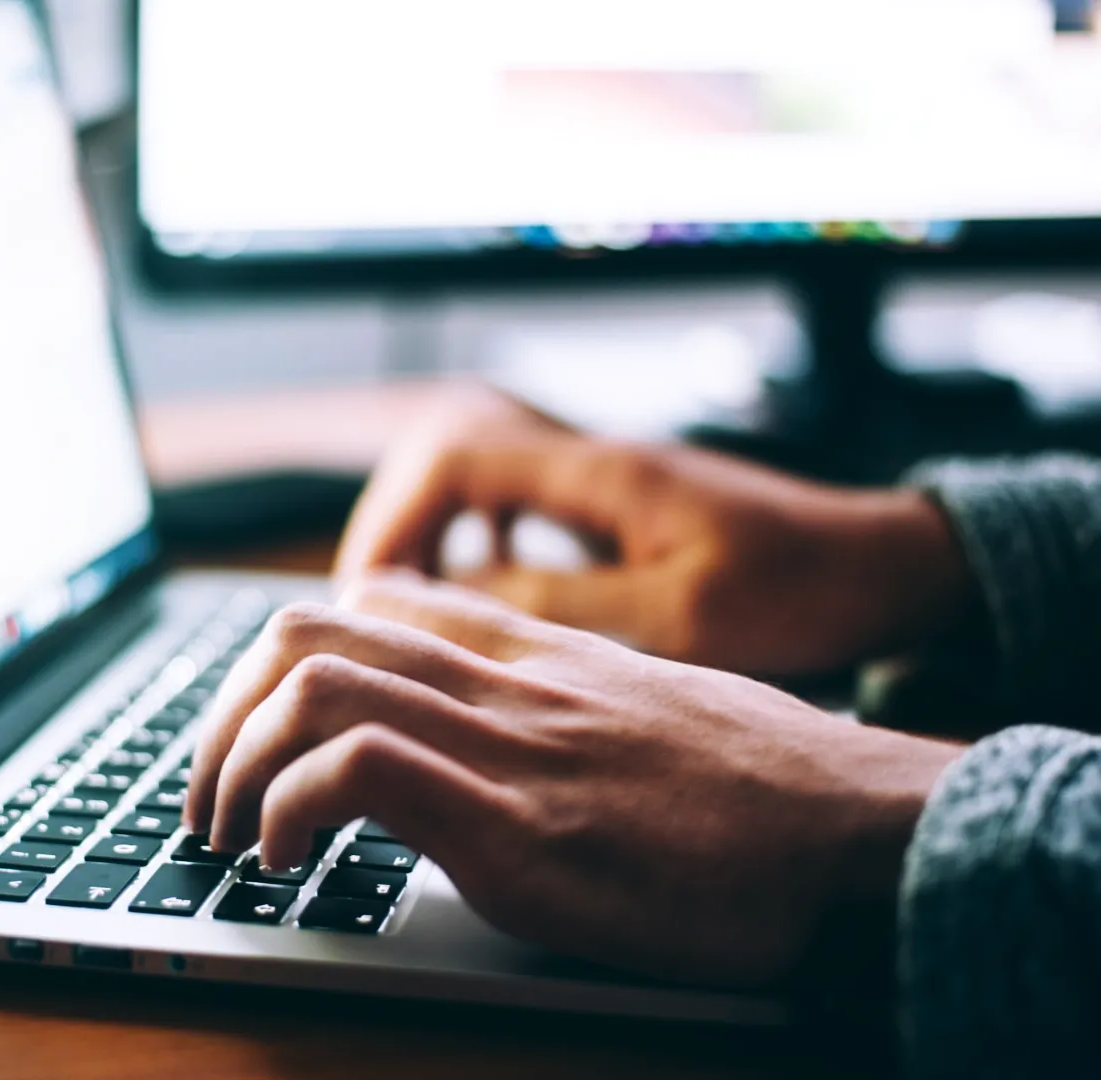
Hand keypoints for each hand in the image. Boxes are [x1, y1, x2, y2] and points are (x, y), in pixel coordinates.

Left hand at [185, 573, 961, 988]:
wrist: (855, 829)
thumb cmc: (762, 786)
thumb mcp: (646, 709)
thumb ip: (558, 702)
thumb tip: (496, 734)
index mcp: (529, 654)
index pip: (370, 602)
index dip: (284, 659)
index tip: (261, 728)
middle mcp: (503, 680)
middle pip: (308, 629)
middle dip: (224, 711)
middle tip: (211, 791)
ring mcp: (506, 744)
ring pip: (311, 682)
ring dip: (233, 761)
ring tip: (229, 833)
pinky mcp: (517, 825)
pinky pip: (356, 769)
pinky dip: (289, 808)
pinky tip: (287, 862)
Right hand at [336, 385, 971, 675]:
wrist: (881, 565)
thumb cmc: (800, 589)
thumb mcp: (680, 616)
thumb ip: (564, 602)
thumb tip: (457, 598)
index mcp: (601, 473)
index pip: (455, 457)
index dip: (394, 518)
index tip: (371, 592)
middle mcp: (593, 460)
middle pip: (449, 453)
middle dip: (397, 522)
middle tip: (373, 601)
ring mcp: (605, 478)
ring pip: (479, 476)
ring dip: (433, 529)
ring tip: (410, 600)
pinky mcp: (619, 505)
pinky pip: (518, 503)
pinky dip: (479, 538)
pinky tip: (482, 590)